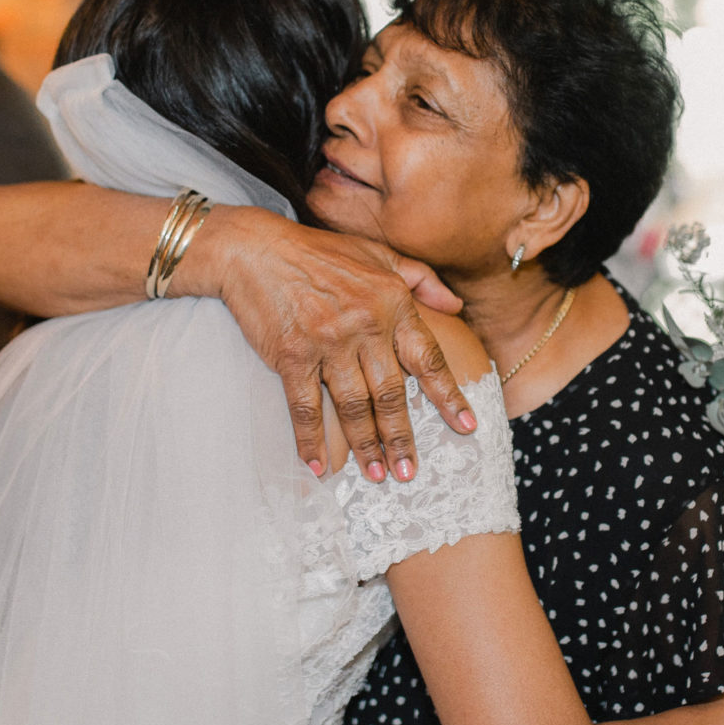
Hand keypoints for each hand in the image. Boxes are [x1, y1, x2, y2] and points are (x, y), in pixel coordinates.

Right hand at [189, 207, 472, 480]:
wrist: (256, 249)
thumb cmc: (319, 252)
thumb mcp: (378, 253)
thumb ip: (421, 279)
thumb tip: (457, 307)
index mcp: (392, 303)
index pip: (428, 358)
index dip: (448, 395)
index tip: (467, 426)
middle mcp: (365, 324)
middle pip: (391, 393)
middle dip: (402, 438)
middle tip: (409, 472)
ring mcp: (328, 341)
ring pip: (354, 405)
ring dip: (365, 445)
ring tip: (376, 475)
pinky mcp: (292, 355)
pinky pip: (305, 406)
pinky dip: (311, 439)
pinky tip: (318, 465)